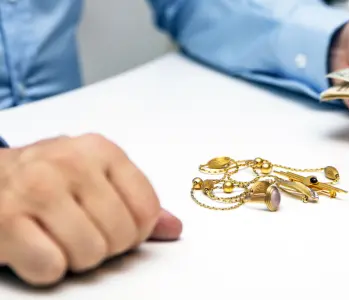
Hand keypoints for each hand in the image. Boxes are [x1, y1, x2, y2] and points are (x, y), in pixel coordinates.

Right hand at [0, 134, 181, 285]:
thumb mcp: (93, 177)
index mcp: (100, 150)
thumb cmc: (45, 180)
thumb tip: (174, 228)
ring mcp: (36, 188)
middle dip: (104, 247)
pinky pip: (51, 266)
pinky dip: (44, 268)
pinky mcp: (4, 218)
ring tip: (56, 238)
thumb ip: (134, 202)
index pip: (147, 209)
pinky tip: (34, 246)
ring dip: (75, 258)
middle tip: (80, 233)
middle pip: (121, 235)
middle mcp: (70, 163)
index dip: (136, 232)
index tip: (115, 228)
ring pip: (90, 253)